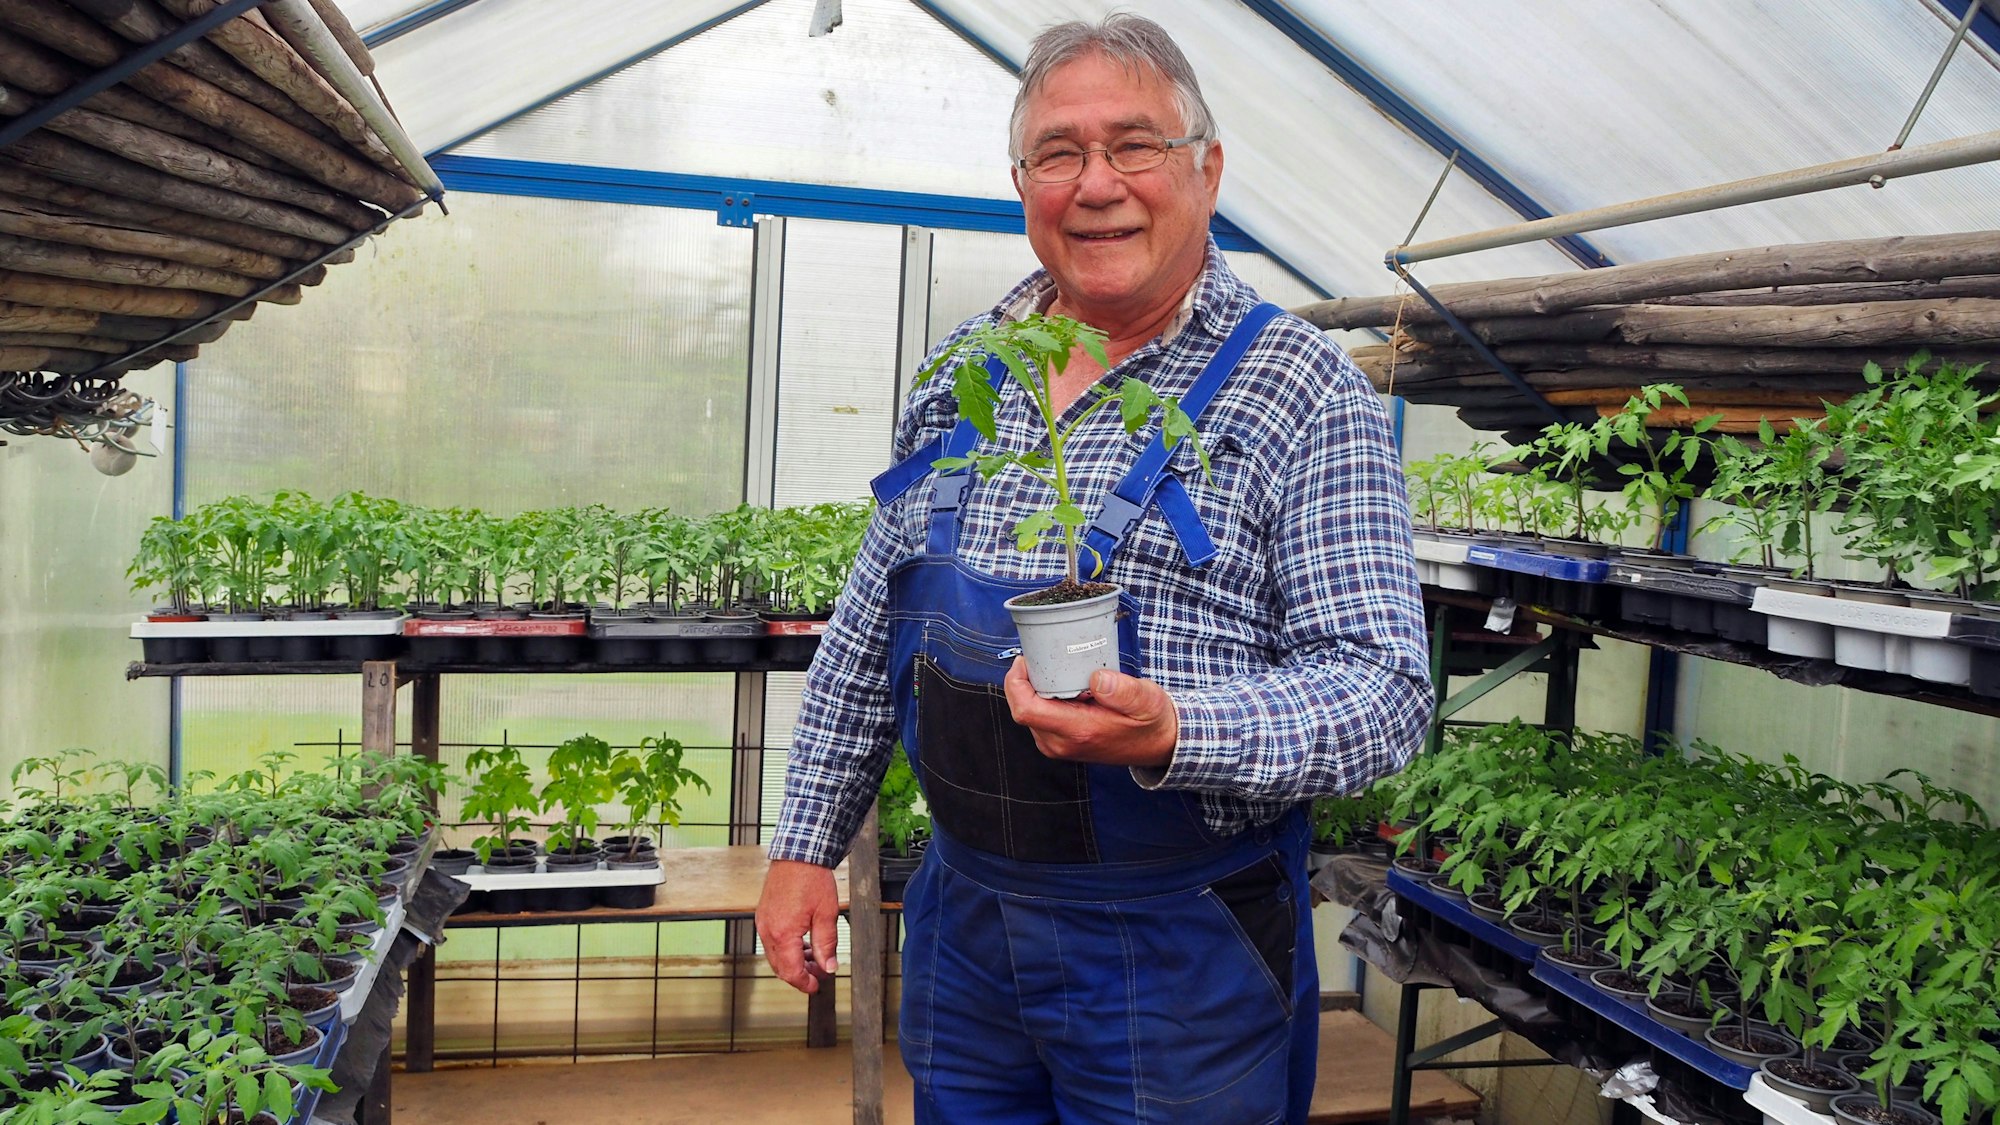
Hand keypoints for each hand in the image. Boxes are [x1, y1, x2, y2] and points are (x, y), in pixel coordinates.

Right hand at [756, 859, 839, 993]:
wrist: (798, 854)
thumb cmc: (812, 879)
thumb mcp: (827, 914)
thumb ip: (826, 944)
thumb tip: (828, 966)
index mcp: (783, 934)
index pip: (791, 972)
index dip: (804, 983)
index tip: (816, 986)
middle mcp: (768, 930)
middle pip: (780, 967)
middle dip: (800, 974)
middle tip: (820, 973)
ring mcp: (763, 922)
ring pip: (775, 955)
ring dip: (793, 961)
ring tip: (814, 957)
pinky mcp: (764, 915)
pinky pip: (772, 941)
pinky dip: (786, 948)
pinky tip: (802, 944)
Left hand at [1003, 658, 1178, 768]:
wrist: (1158, 744)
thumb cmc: (1151, 720)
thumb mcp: (1147, 700)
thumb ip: (1123, 690)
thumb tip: (1096, 678)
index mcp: (1079, 730)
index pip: (1026, 710)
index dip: (1016, 682)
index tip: (1026, 660)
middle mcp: (1062, 743)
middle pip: (1021, 709)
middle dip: (1022, 681)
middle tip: (1039, 658)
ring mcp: (1058, 745)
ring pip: (1026, 713)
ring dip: (1032, 689)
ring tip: (1053, 671)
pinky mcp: (1059, 742)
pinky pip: (1037, 717)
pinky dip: (1041, 698)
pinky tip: (1059, 686)